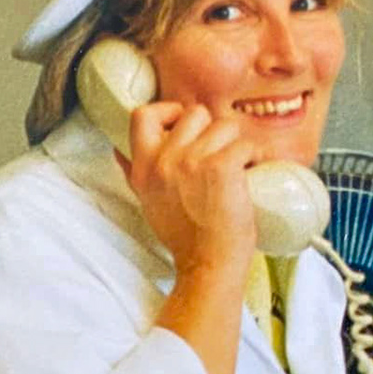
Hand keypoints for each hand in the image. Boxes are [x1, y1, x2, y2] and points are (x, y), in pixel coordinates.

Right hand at [124, 101, 257, 274]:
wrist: (207, 263)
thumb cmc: (183, 236)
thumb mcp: (147, 200)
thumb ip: (134, 172)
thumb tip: (118, 151)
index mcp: (143, 167)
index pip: (142, 114)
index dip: (167, 110)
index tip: (180, 123)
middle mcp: (164, 160)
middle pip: (194, 113)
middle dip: (211, 130)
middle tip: (217, 154)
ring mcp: (192, 161)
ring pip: (225, 125)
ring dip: (235, 144)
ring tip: (235, 169)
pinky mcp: (221, 167)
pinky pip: (246, 145)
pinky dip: (254, 159)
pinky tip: (248, 177)